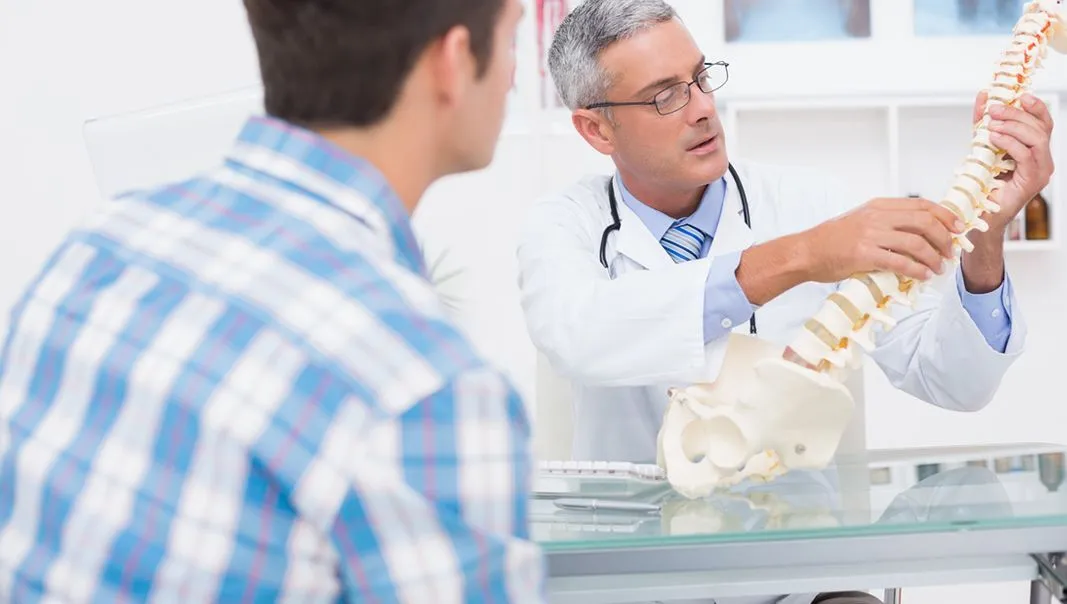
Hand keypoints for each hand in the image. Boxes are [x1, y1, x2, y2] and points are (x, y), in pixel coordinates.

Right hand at [801, 197, 964, 282]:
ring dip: (933, 257)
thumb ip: (885, 222)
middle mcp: (876, 217)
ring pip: (916, 243)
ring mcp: (870, 235)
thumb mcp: (860, 220)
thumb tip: (916, 233)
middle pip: (924, 222)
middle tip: (950, 252)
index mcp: (878, 206)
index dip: (945, 216)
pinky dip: (917, 270)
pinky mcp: (864, 254)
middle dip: (944, 238)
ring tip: (938, 267)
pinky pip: (900, 262)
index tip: (957, 228)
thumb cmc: (831, 240)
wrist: (806, 252)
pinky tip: (923, 276)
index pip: (921, 205)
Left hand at [975, 91, 1054, 230]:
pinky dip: (1010, 144)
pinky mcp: (1033, 181)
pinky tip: (994, 139)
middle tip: (995, 110)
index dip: (1035, 107)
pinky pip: (1027, 156)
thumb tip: (984, 96)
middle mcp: (1043, 159)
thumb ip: (983, 122)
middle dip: (1017, 115)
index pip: (1044, 123)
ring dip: (1014, 127)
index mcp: (1036, 149)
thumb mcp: (982, 144)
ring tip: (993, 125)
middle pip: (1040, 127)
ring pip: (1037, 139)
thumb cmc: (984, 181)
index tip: (1020, 96)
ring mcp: (1041, 170)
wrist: (980, 212)